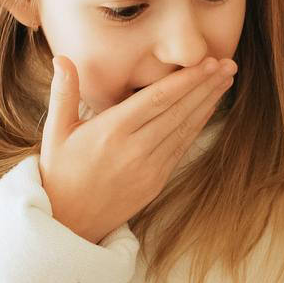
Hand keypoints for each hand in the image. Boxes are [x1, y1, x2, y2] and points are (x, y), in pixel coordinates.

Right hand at [38, 54, 236, 242]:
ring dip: (207, 103)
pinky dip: (197, 126)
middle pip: (178, 111)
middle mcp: (134, 150)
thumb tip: (62, 58)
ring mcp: (149, 168)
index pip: (157, 99)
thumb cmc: (59, 173)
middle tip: (228, 64)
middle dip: (205, 85)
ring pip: (185, 129)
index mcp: (110, 132)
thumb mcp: (56, 132)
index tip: (208, 62)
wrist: (66, 224)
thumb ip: (64, 93)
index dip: (186, 79)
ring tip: (225, 80)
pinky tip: (208, 109)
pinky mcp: (156, 182)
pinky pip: (181, 148)